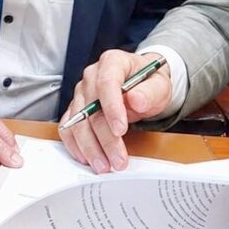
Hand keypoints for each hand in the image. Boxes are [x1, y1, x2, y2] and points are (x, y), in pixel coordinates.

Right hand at [58, 50, 171, 172]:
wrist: (142, 85)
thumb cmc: (149, 83)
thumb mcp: (159, 85)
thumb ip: (150, 92)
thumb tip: (136, 99)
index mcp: (112, 62)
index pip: (107, 83)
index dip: (112, 107)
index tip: (121, 130)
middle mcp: (92, 76)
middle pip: (91, 108)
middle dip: (105, 138)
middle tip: (118, 160)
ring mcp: (81, 93)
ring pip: (78, 122)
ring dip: (90, 147)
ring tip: (105, 165)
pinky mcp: (76, 109)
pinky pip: (69, 128)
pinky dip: (76, 145)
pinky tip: (86, 158)